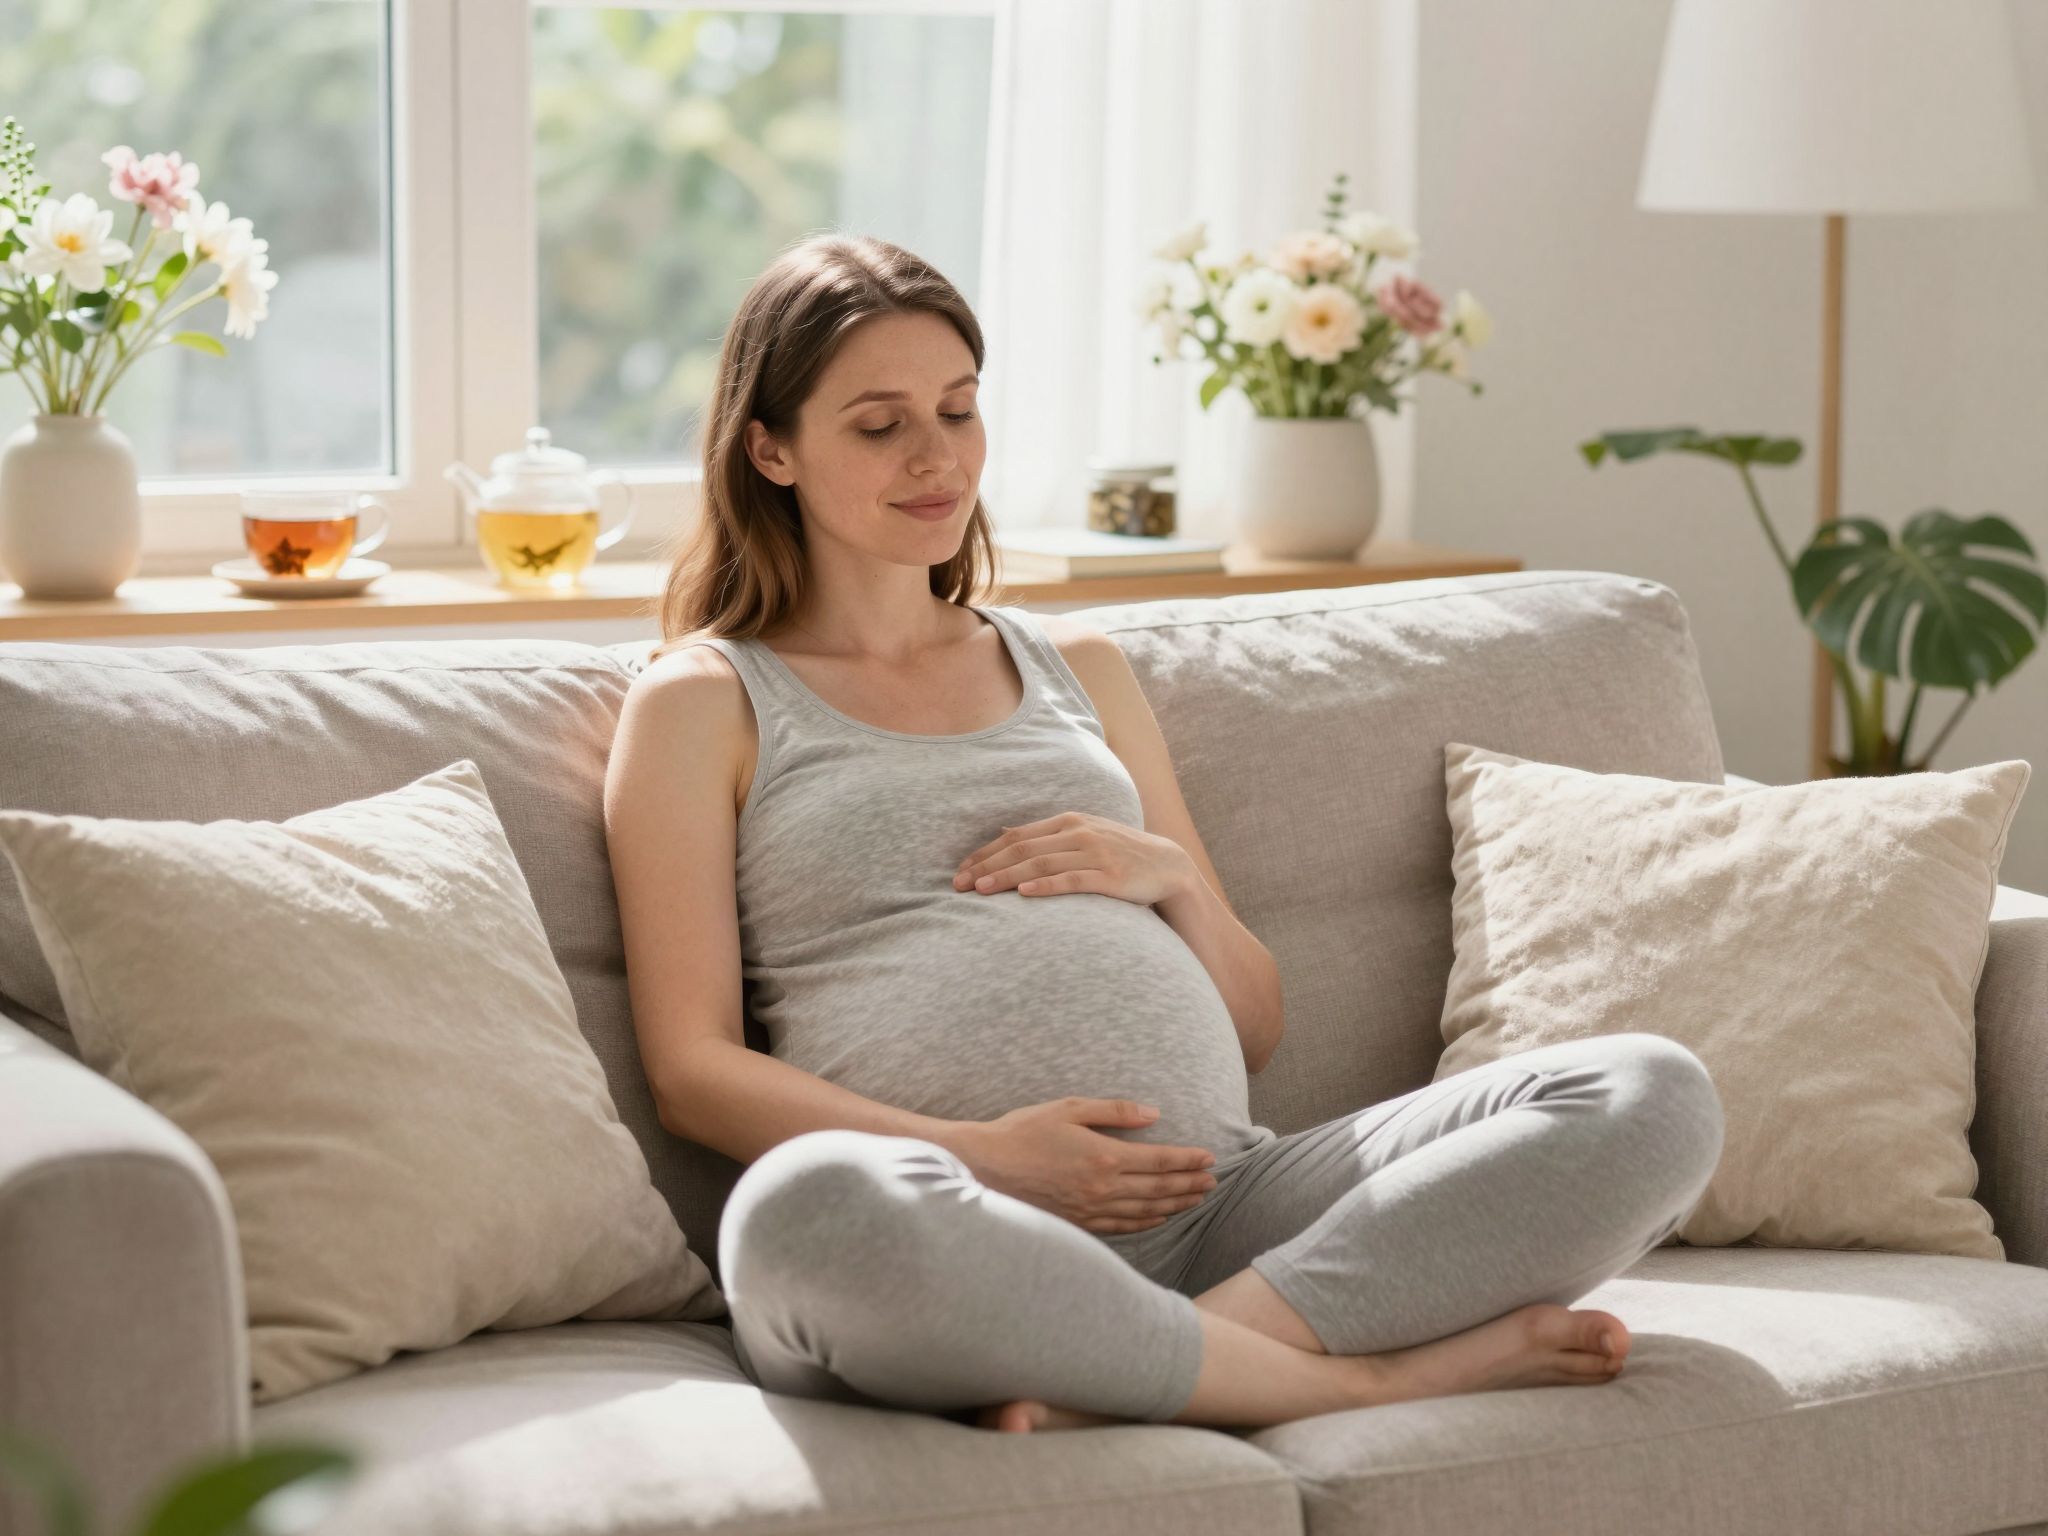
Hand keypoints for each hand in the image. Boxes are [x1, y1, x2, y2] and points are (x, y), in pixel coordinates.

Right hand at [950, 1098, 1217, 1234]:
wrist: (984, 1167)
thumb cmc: (1023, 1131)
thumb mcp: (1068, 1108)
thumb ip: (1114, 1111)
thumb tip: (1154, 1114)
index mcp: (1103, 1157)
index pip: (1159, 1161)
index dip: (1187, 1160)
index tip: (1210, 1158)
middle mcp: (1102, 1189)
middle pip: (1158, 1189)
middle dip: (1189, 1184)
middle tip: (1214, 1181)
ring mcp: (1091, 1211)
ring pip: (1145, 1211)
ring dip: (1175, 1204)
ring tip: (1197, 1199)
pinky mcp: (1079, 1224)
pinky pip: (1123, 1227)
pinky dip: (1147, 1223)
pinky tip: (1159, 1218)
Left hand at [952, 811, 1192, 905]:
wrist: (1167, 865)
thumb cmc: (1118, 853)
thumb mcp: (1082, 835)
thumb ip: (1045, 835)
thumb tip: (1004, 833)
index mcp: (1068, 821)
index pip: (1016, 836)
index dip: (985, 854)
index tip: (961, 871)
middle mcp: (1078, 833)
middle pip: (1022, 849)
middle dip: (987, 867)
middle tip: (959, 885)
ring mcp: (1094, 853)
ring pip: (1041, 864)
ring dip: (1007, 878)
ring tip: (981, 891)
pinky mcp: (1110, 876)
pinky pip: (1072, 880)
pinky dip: (1046, 886)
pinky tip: (1024, 894)